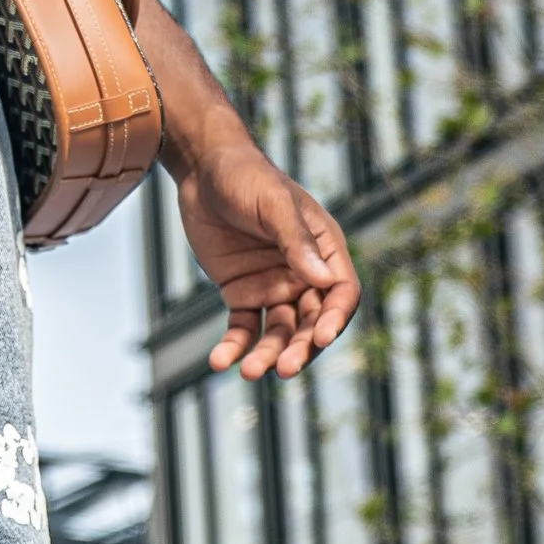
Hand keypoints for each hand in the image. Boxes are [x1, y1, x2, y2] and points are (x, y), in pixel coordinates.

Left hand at [178, 140, 360, 380]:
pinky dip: (234, 346)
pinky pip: (243, 327)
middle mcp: (304, 274)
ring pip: (278, 332)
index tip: (321, 337)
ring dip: (267, 354)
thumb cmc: (246, 177)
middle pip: (311, 322)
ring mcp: (274, 286)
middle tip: (283, 369)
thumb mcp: (273, 203)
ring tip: (249, 372)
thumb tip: (325, 281)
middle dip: (300, 348)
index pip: (341, 293)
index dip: (335, 318)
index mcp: (325, 250)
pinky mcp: (242, 293)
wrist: (202, 170)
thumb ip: (296, 241)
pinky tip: (220, 362)